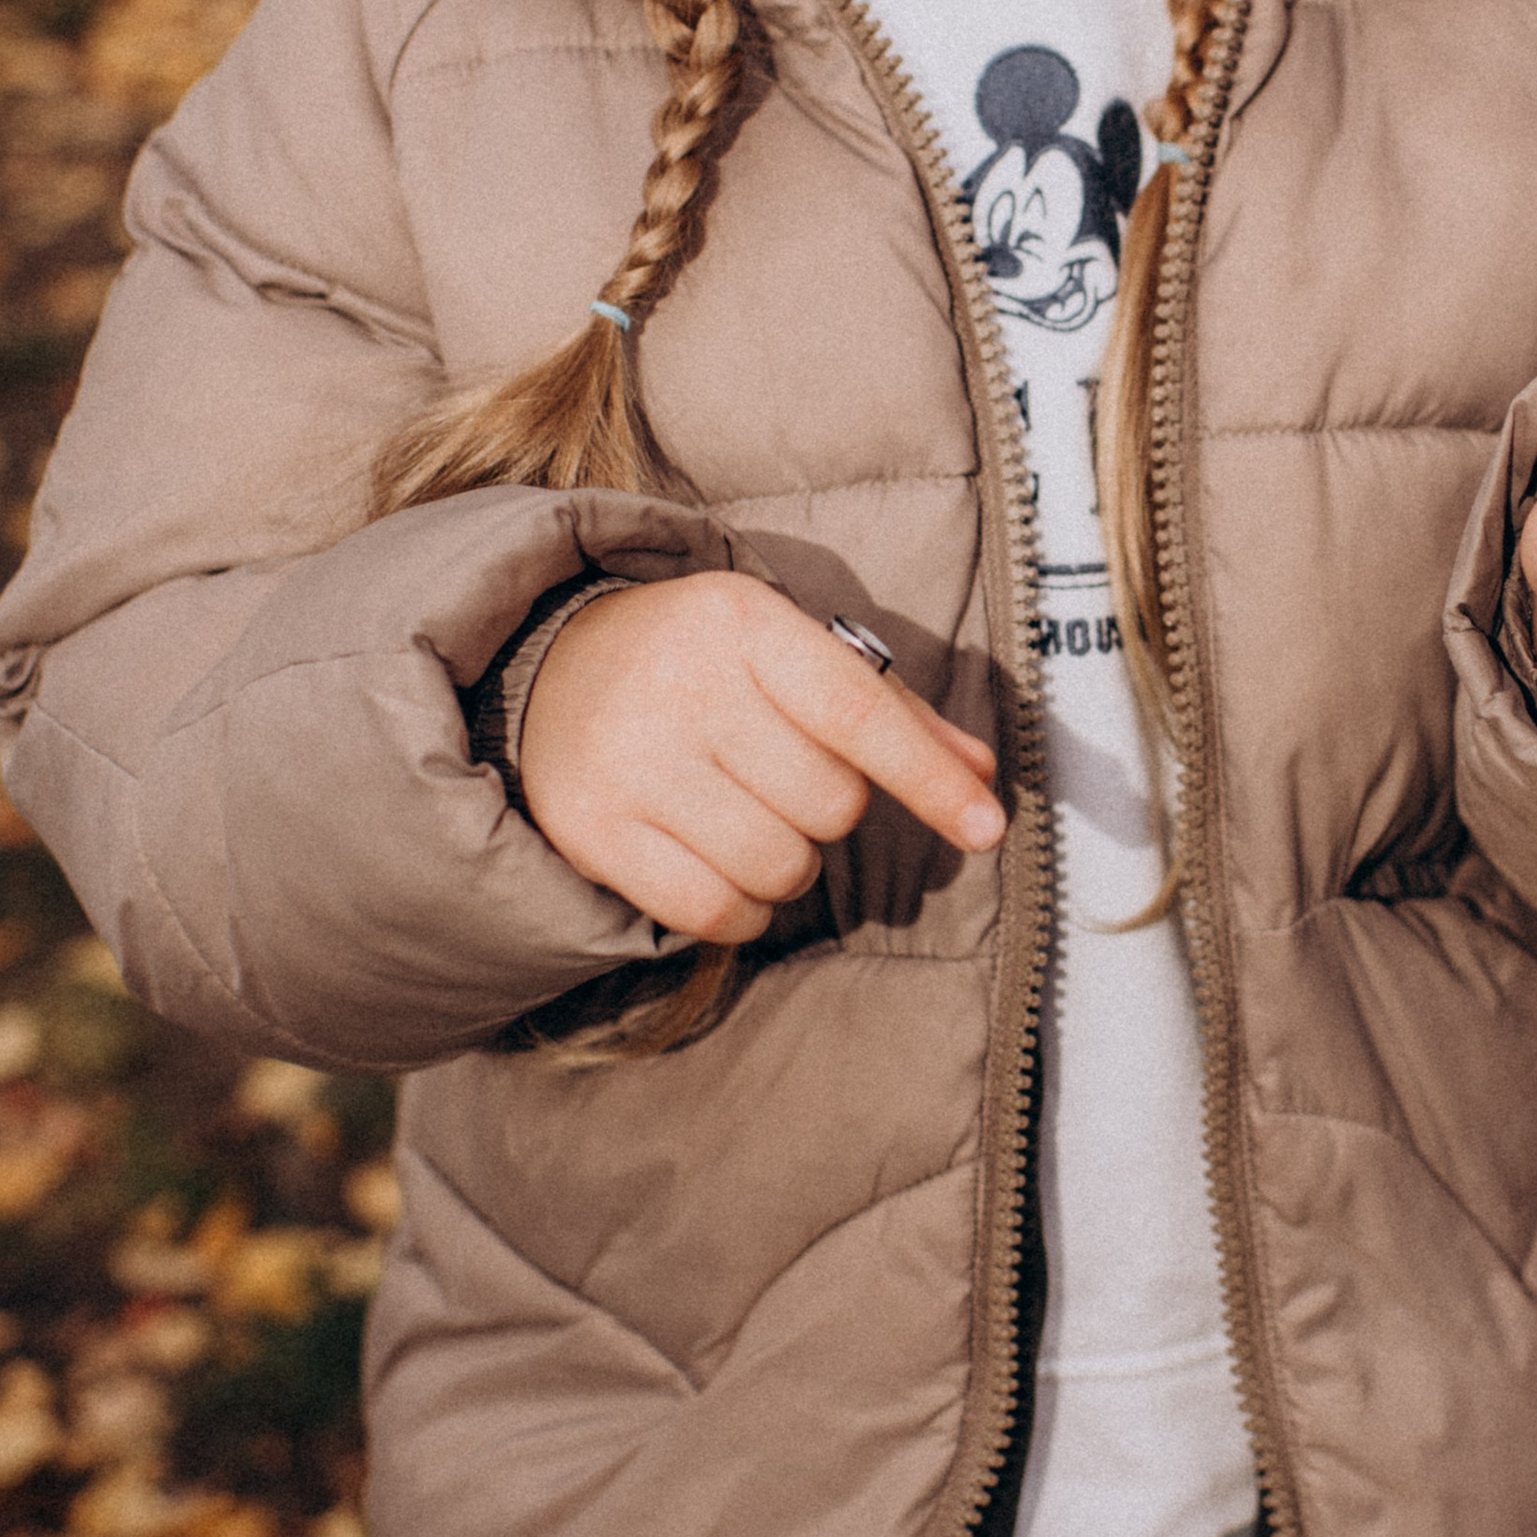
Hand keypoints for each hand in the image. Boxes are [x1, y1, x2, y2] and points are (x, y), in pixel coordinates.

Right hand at [519, 575, 1005, 942]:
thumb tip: (982, 777)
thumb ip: (891, 712)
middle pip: (830, 803)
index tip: (989, 829)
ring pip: (779, 866)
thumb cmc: (701, 663)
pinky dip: (742, 910)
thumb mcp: (789, 651)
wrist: (547, 668)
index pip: (857, 712)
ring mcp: (629, 761)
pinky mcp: (591, 830)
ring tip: (750, 817)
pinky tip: (723, 866)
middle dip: (832, 811)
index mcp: (742, 623)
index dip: (929, 777)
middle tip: (784, 778)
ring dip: (789, 864)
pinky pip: (714, 913)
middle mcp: (681, 686)